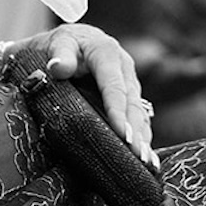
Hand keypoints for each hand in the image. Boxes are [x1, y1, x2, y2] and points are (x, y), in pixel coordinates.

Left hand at [27, 23, 157, 167]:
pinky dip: (143, 136)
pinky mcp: (129, 95)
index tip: (123, 135)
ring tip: (146, 163)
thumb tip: (58, 68)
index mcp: (107, 52)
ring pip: (140, 112)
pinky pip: (139, 117)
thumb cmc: (60, 44)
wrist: (69, 42)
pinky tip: (148, 159)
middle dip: (137, 131)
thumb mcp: (57, 43)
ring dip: (144, 138)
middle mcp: (124, 67)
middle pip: (132, 103)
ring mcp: (129, 82)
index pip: (114, 87)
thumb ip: (59, 55)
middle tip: (138, 157)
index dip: (119, 112)